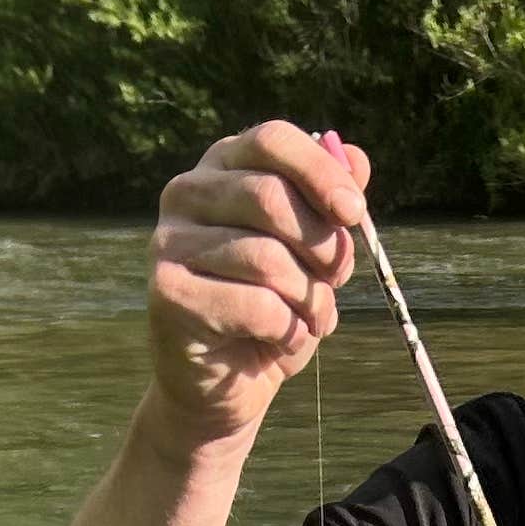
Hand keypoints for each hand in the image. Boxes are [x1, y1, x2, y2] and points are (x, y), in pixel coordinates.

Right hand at [145, 121, 370, 447]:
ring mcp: (168, 241)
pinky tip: (282, 340)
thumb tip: (357, 158)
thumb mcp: (312, 256)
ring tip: (310, 320)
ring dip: (308, 298)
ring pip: (266, 258)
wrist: (225, 385)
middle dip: (321, 246)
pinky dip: (288, 330)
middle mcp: (187, 193)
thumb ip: (331, 207)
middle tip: (333, 280)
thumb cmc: (273, 311)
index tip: (355, 213)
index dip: (321, 172)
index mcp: (224, 167)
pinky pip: (255, 306)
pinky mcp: (167, 292)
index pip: (271, 140)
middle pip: (271, 197)